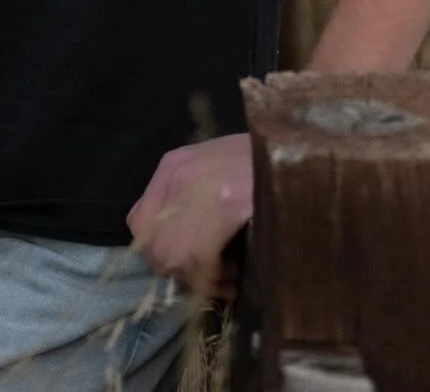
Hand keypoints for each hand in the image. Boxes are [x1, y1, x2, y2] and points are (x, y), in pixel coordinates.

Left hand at [125, 133, 252, 299]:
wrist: (291, 148)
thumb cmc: (254, 160)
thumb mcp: (209, 166)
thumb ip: (183, 197)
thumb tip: (169, 240)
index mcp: (172, 165)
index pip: (138, 224)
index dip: (158, 255)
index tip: (182, 268)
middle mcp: (179, 177)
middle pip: (156, 247)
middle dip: (179, 274)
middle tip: (206, 280)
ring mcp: (202, 190)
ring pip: (177, 257)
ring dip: (200, 281)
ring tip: (226, 279)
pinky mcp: (229, 205)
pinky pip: (203, 257)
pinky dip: (216, 277)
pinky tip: (235, 275)